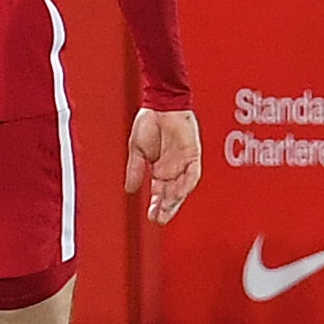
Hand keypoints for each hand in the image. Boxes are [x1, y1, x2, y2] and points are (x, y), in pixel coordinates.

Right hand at [124, 107, 201, 224]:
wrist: (160, 103)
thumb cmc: (148, 122)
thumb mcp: (137, 150)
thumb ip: (135, 170)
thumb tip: (129, 190)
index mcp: (160, 169)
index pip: (160, 193)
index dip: (156, 205)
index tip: (151, 217)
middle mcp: (173, 169)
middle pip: (172, 194)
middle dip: (166, 208)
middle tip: (159, 220)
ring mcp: (184, 162)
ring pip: (182, 187)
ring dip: (176, 199)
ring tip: (167, 210)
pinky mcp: (193, 154)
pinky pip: (193, 173)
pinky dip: (187, 184)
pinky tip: (180, 193)